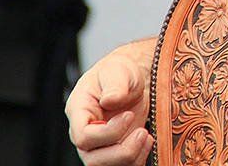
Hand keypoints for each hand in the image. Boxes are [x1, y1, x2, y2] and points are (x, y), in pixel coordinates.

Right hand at [65, 39, 154, 165]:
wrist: (130, 81)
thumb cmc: (120, 73)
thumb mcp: (118, 70)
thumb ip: (115, 84)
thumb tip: (109, 100)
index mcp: (79, 111)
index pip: (83, 136)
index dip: (107, 133)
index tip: (128, 115)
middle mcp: (85, 133)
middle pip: (93, 159)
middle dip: (121, 151)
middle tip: (142, 132)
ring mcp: (99, 146)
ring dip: (130, 158)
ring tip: (146, 136)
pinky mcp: (114, 151)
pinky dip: (137, 160)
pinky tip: (148, 141)